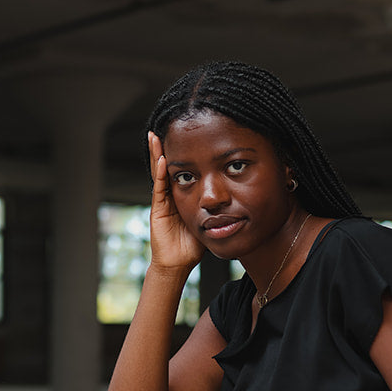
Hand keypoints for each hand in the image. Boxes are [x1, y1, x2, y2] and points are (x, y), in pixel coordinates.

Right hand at [147, 130, 203, 274]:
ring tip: (155, 136)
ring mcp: (162, 201)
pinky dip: (160, 173)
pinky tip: (162, 159)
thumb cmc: (193, 245)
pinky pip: (159, 188)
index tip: (183, 135)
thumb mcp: (209, 220)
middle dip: (163, 146)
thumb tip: (237, 197)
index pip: (180, 169)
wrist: (178, 264)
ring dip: (156, 153)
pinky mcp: (158, 210)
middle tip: (163, 126)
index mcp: (180, 195)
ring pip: (158, 172)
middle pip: (165, 165)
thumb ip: (217, 207)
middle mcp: (169, 195)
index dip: (180, 152)